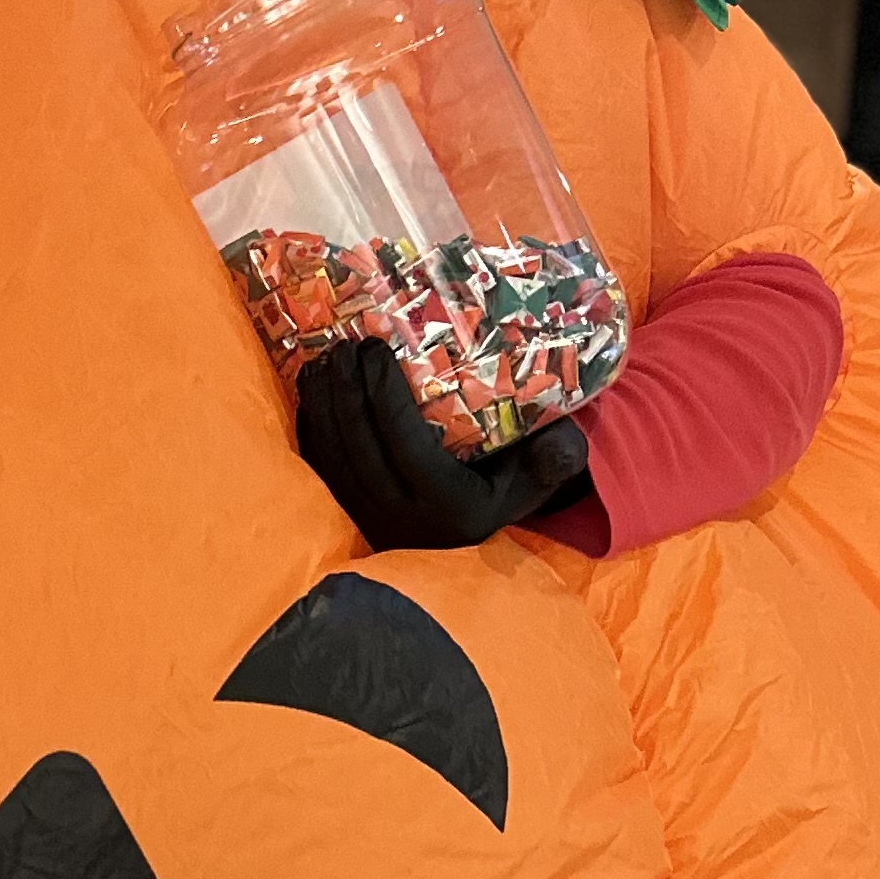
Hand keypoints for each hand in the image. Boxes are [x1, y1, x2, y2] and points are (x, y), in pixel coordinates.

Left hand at [296, 337, 590, 549]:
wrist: (469, 535)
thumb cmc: (506, 488)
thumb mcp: (538, 477)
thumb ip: (556, 458)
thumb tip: (568, 441)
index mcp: (446, 506)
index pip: (405, 446)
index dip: (383, 396)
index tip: (375, 350)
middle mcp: (401, 518)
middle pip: (359, 446)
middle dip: (345, 390)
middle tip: (345, 343)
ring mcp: (368, 518)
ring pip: (332, 457)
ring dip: (322, 403)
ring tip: (324, 358)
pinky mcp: (347, 513)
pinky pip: (318, 468)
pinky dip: (311, 426)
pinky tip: (311, 389)